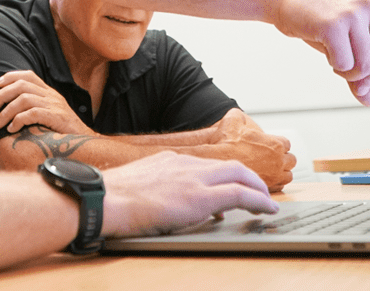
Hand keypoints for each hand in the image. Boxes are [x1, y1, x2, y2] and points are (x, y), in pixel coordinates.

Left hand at [0, 70, 94, 134]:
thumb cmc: (63, 131)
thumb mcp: (49, 113)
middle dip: (1, 95)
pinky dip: (18, 120)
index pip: (28, 75)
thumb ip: (34, 107)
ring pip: (24, 99)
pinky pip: (32, 113)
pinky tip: (11, 129)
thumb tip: (9, 108)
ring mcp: (54, 105)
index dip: (10, 76)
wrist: (86, 142)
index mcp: (49, 92)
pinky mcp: (56, 117)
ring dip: (5, 112)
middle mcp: (51, 95)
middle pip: (21, 85)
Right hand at [101, 151, 277, 236]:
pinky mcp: (199, 196)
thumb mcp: (136, 186)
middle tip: (259, 193)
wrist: (102, 200)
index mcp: (168, 161)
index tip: (228, 188)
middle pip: (229, 166)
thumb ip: (156, 189)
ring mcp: (193, 178)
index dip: (222, 177)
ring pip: (239, 175)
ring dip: (257, 188)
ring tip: (266, 202)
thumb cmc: (109, 199)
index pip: (205, 166)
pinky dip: (258, 200)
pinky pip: (240, 194)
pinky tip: (267, 209)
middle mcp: (184, 164)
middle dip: (249, 179)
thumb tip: (165, 204)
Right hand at [204, 109, 295, 191]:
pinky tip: (266, 180)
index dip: (277, 144)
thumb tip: (237, 114)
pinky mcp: (268, 188)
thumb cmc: (225, 145)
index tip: (270, 146)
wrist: (217, 162)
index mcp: (275, 144)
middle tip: (272, 158)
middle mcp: (278, 160)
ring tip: (271, 170)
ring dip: (282, 172)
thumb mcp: (231, 121)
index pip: (286, 143)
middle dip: (283, 159)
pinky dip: (275, 184)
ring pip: (288, 175)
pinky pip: (279, 187)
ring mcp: (275, 176)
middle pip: (291, 160)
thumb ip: (238, 115)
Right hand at [274, 0, 369, 104]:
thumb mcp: (346, 44)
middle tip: (349, 64)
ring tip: (335, 55)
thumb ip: (362, 72)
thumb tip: (369, 98)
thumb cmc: (319, 21)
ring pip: (369, 66)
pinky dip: (335, 67)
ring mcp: (356, 13)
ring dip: (349, 72)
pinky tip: (325, 48)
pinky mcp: (336, 23)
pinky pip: (346, 63)